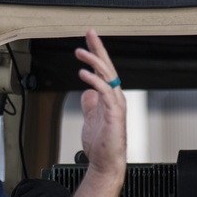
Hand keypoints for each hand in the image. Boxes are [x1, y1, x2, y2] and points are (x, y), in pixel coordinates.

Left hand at [74, 29, 126, 176]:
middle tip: (89, 32)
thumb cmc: (101, 144)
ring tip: (80, 51)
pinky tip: (83, 74)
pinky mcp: (114, 114)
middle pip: (108, 66)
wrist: (106, 163)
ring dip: (94, 61)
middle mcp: (115, 97)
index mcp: (110, 96)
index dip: (96, 52)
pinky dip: (94, 81)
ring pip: (108, 75)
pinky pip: (105, 92)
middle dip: (98, 48)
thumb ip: (90, 103)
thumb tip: (86, 92)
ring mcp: (116, 104)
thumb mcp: (91, 118)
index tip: (89, 38)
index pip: (103, 69)